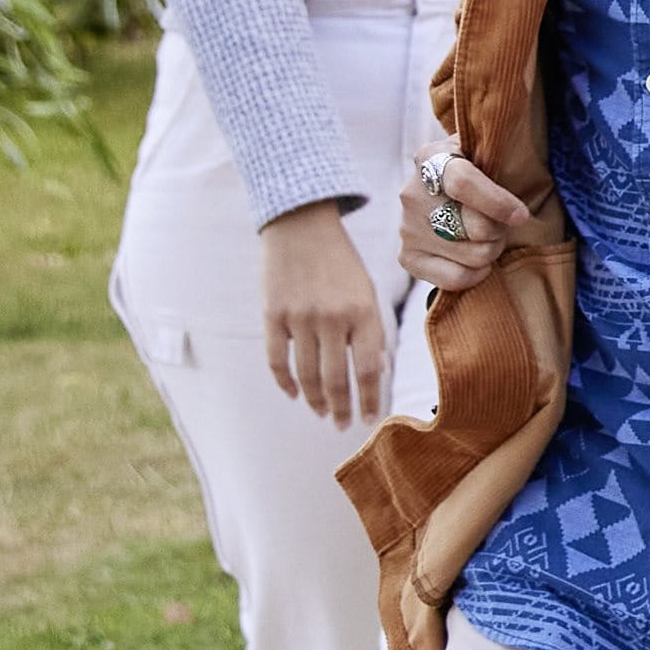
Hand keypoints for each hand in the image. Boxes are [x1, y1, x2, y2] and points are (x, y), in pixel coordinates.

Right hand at [257, 205, 396, 429]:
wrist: (300, 223)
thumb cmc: (340, 262)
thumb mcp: (366, 290)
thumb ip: (371, 330)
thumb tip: (376, 373)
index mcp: (363, 311)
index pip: (370, 370)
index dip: (370, 400)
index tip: (370, 420)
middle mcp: (332, 318)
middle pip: (338, 380)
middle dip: (342, 409)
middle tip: (343, 425)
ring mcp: (300, 318)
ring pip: (308, 376)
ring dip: (316, 401)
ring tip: (322, 413)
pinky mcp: (272, 316)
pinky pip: (278, 361)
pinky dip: (286, 383)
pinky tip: (295, 395)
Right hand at [382, 154, 548, 294]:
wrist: (448, 192)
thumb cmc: (480, 170)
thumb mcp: (487, 152)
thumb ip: (501, 158)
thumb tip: (519, 196)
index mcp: (431, 156)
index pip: (462, 183)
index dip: (498, 203)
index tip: (521, 215)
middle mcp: (412, 192)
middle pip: (475, 226)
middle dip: (501, 229)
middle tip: (504, 224)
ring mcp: (406, 226)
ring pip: (472, 255)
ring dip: (492, 250)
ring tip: (489, 236)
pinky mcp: (407, 256)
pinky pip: (454, 278)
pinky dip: (477, 274)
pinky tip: (480, 261)